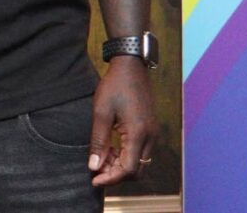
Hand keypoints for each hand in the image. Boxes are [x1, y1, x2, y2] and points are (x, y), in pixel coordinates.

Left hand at [88, 57, 157, 185]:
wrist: (131, 66)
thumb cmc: (115, 86)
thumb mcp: (101, 112)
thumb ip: (98, 141)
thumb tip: (94, 166)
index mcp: (138, 133)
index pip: (128, 169)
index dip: (111, 178)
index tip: (94, 180)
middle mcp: (150, 137)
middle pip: (136, 170)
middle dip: (116, 174)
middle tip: (96, 169)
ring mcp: (152, 133)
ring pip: (139, 162)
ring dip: (121, 165)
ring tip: (101, 157)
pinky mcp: (150, 129)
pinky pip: (141, 151)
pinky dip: (127, 155)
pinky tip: (112, 148)